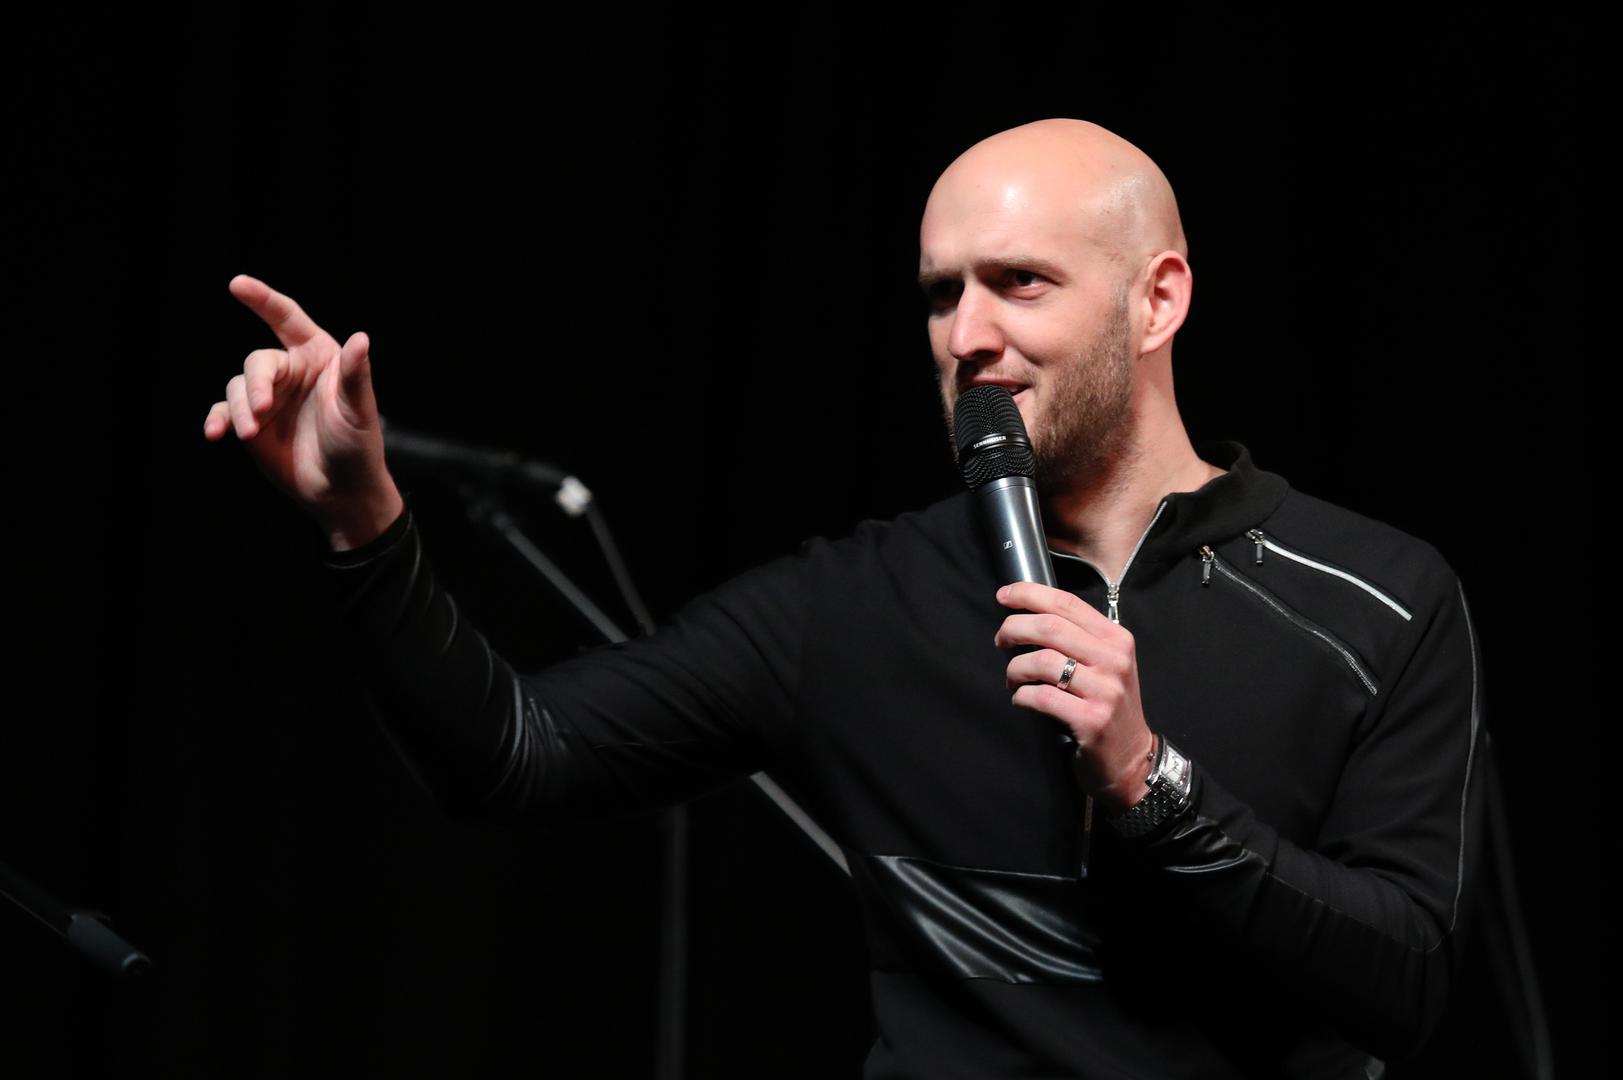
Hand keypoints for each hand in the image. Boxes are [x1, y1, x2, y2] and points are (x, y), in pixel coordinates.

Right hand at [203, 275, 401, 547]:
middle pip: (258, 361)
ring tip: (248, 433)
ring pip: (238, 387)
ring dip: (240, 408)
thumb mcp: (358, 410)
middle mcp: (290, 371)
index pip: (287, 319)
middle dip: (256, 384)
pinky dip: (217, 419)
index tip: (237, 284)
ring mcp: (268, 397)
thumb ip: (355, 375)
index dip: (263, 299)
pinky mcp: (251, 423)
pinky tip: (214, 433)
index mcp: (318, 356)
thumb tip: (361, 338)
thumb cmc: (358, 446)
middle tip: (261, 411)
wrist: (341, 490)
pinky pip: (224, 411)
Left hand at [994, 581, 1155, 811]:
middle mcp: (1114, 660)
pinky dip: (1022, 696)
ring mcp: (1105, 691)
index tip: (1004, 596)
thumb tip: (1029, 613)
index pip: (1067, 603)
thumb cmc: (1108, 705)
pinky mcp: (1091, 720)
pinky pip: (1041, 697)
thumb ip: (1078, 637)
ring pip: (1042, 661)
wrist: (1131, 758)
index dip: (1029, 594)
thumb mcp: (1106, 664)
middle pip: (1050, 627)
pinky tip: (1022, 699)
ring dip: (1015, 669)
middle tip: (1000, 641)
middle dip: (1013, 629)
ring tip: (1013, 679)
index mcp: (1116, 639)